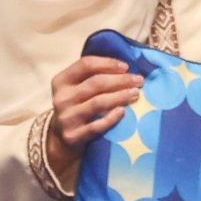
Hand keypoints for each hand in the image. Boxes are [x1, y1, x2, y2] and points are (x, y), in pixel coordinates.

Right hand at [49, 52, 143, 171]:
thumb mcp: (77, 88)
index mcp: (61, 81)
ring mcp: (66, 117)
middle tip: (138, 80)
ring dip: (120, 96)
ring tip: (136, 93)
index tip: (126, 67)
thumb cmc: (77, 107)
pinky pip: (97, 125)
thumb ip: (92, 76)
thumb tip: (125, 68)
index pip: (85, 65)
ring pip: (98, 103)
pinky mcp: (73, 135)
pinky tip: (123, 111)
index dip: (108, 63)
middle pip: (96, 83)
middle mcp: (62, 98)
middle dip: (121, 80)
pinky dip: (112, 118)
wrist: (62, 137)